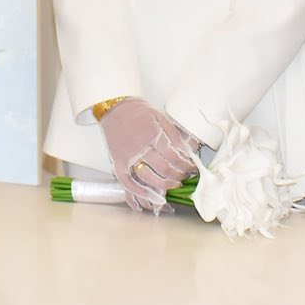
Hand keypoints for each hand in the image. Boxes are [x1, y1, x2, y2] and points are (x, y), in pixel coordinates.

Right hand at [96, 98, 199, 212]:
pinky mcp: (117, 163)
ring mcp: (127, 157)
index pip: (173, 156)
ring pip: (148, 178)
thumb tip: (186, 152)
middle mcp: (139, 147)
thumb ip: (173, 134)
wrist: (114, 108)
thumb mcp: (160, 116)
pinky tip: (150, 196)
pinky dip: (139, 193)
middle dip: (178, 175)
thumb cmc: (138, 111)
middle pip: (163, 169)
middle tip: (184, 176)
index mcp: (152, 134)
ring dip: (164, 185)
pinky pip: (127, 183)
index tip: (191, 167)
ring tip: (174, 185)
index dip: (185, 164)